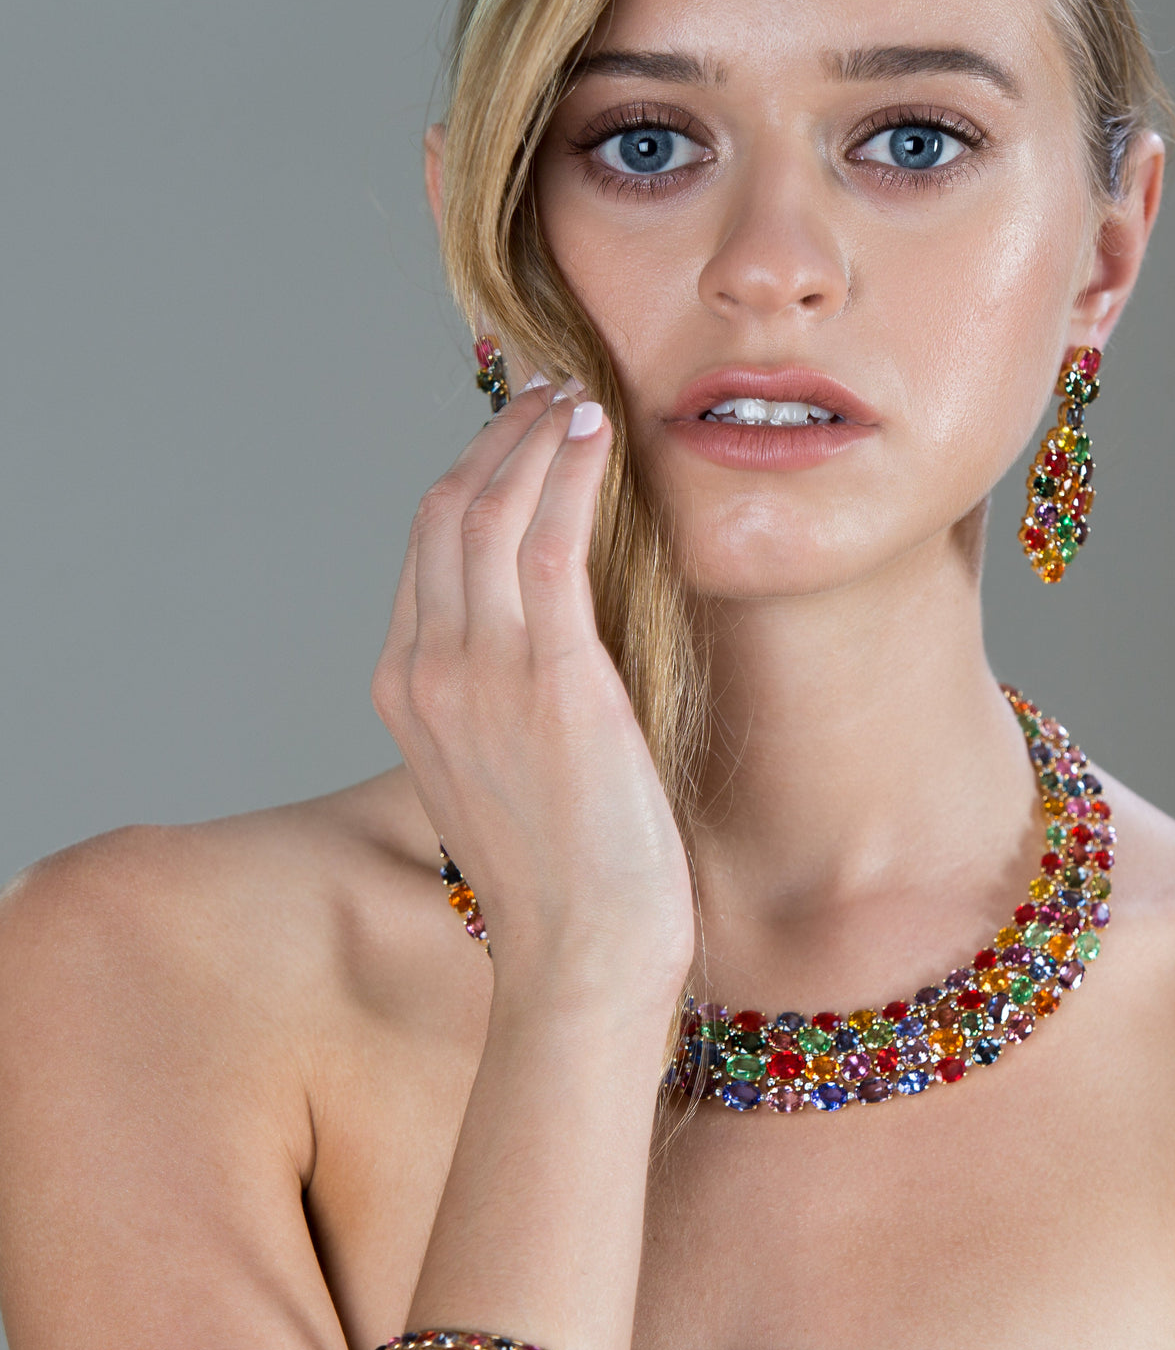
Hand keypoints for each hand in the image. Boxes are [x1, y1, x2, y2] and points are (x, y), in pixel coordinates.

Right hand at [372, 376, 695, 1013]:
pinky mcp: (548, 678)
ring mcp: (478, 673)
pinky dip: (566, 475)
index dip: (467, 480)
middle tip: (544, 396)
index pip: (424, 553)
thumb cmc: (562, 872)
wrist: (583, 953)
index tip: (512, 441)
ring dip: (532, 440)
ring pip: (489, 513)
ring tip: (574, 397)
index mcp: (404, 692)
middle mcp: (425, 671)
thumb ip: (495, 695)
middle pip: (444, 515)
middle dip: (493, 442)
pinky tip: (595, 435)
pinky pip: (545, 543)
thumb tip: (540, 634)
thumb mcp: (499, 770)